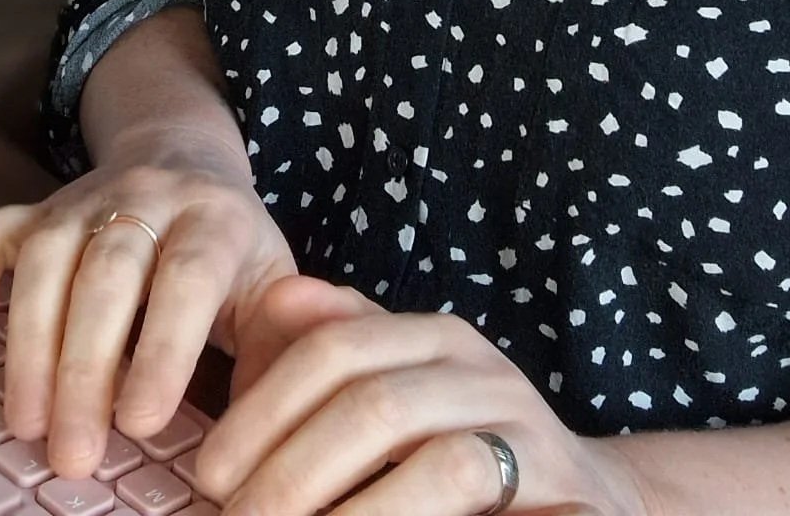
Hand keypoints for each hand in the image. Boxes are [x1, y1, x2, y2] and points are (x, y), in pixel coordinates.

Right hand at [0, 125, 298, 480]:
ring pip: (46, 256)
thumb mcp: (272, 286)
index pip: (189, 275)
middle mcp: (146, 196)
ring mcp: (81, 197)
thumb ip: (279, 346)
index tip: (142, 425)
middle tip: (73, 455)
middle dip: (86, 367)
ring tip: (28, 423)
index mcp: (215, 218)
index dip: (165, 347)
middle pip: (108, 272)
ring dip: (29, 343)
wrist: (182, 157)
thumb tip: (273, 423)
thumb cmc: (230, 252)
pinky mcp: (32, 207)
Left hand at [188, 276, 651, 515]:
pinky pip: (475, 493)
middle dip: (289, 473)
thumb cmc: (458, 454)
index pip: (330, 349)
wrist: (582, 501)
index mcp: (428, 336)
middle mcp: (479, 365)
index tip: (208, 474)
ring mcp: (524, 424)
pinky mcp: (561, 483)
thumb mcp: (392, 394)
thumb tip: (278, 296)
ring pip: (431, 458)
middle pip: (369, 403)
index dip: (260, 411)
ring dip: (348, 514)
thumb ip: (333, 351)